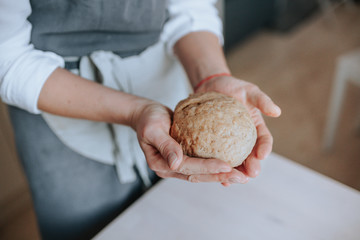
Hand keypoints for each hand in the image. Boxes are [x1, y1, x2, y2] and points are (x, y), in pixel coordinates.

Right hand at [132, 100, 249, 183]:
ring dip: (222, 175)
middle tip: (242, 177)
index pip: (188, 168)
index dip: (208, 167)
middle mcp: (170, 168)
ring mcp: (178, 165)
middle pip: (198, 175)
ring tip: (242, 176)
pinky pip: (202, 165)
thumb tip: (175, 163)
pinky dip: (216, 166)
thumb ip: (164, 145)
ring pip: (202, 173)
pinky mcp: (185, 159)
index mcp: (162, 164)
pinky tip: (233, 166)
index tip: (227, 166)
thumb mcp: (152, 129)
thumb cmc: (148, 119)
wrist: (146, 115)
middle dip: (220, 176)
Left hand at [196, 75, 280, 185]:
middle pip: (250, 157)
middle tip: (251, 174)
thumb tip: (277, 112)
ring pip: (234, 162)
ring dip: (235, 173)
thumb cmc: (233, 87)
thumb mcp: (249, 91)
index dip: (265, 149)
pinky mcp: (213, 145)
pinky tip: (215, 175)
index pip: (264, 141)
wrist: (211, 86)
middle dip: (252, 167)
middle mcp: (243, 139)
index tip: (262, 155)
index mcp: (255, 128)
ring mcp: (228, 143)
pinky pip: (216, 158)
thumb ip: (262, 101)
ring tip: (232, 180)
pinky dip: (217, 168)